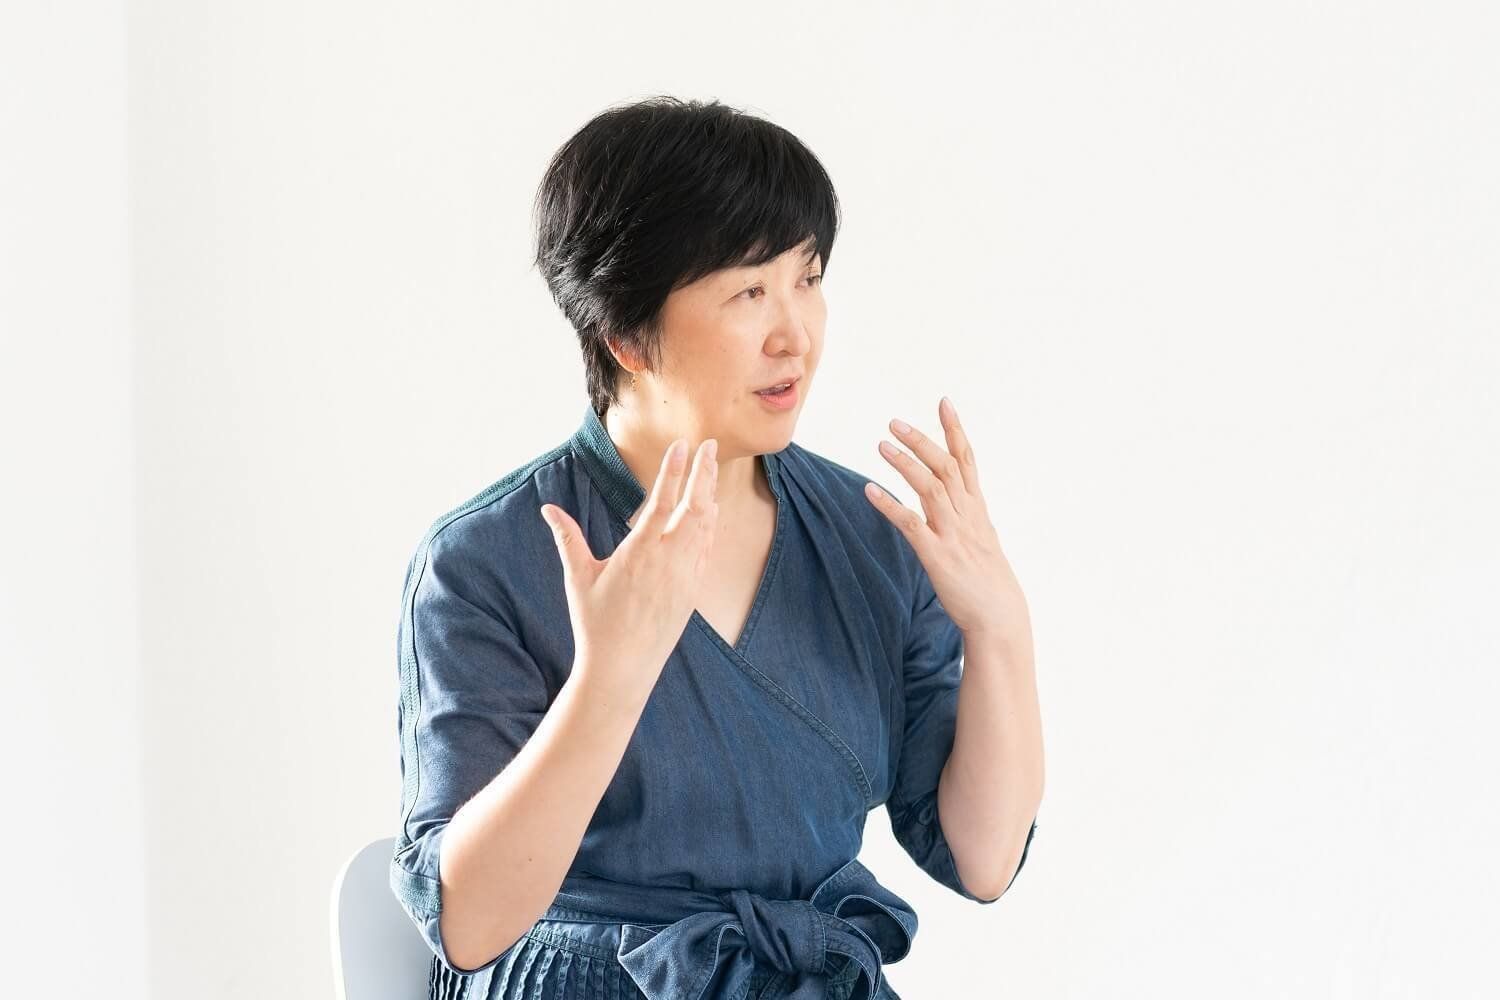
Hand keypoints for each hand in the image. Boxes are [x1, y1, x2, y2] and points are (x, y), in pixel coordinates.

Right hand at [540, 437, 718, 697]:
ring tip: (710, 470)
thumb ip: (568, 538)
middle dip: (703, 472)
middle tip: (709, 444)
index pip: (662, 501)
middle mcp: (668, 561)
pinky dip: (710, 524)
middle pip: (695, 506)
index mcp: (639, 553)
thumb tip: (547, 508)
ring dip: (709, 495)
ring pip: (706, 526)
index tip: (684, 445)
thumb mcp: (578, 578)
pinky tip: (710, 511)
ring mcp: (686, 576)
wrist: (623, 669)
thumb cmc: (596, 624)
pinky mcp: (694, 590)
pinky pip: (707, 548)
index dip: (675, 470)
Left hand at [864, 397, 1029, 642]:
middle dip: (922, 441)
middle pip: (946, 467)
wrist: (1000, 618)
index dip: (955, 430)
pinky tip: (869, 490)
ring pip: (930, 488)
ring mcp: (953, 535)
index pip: (966, 460)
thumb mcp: (983, 543)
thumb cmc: (989, 584)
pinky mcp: (937, 556)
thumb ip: (969, 519)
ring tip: (881, 444)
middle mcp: (967, 516)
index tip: (944, 402)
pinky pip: (910, 524)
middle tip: (894, 422)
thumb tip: (962, 505)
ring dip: (905, 464)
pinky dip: (889, 504)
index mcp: (977, 511)